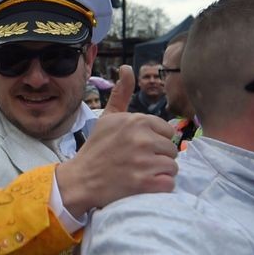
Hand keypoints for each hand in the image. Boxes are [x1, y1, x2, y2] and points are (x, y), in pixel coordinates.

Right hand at [56, 67, 177, 215]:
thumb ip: (121, 93)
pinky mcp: (146, 184)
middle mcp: (142, 139)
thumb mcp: (107, 117)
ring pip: (172, 166)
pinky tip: (144, 185)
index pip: (167, 131)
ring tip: (141, 174)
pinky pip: (169, 183)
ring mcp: (145, 162)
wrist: (80, 180)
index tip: (139, 148)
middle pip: (172, 149)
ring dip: (160, 173)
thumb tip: (127, 67)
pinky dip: (160, 186)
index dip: (155, 141)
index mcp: (137, 121)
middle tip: (138, 163)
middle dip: (158, 157)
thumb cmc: (96, 148)